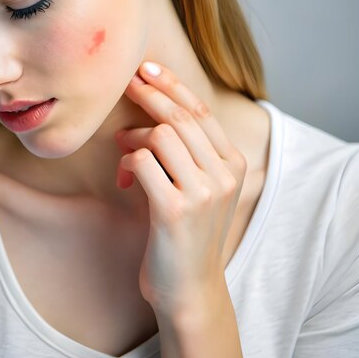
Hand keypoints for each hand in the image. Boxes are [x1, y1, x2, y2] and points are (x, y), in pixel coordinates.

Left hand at [114, 61, 246, 317]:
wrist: (189, 289)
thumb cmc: (185, 233)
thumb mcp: (197, 186)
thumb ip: (186, 151)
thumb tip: (151, 111)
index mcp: (234, 165)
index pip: (201, 111)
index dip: (173, 85)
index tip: (147, 68)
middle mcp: (225, 175)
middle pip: (180, 117)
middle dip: (149, 95)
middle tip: (125, 83)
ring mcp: (203, 193)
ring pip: (161, 135)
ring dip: (134, 138)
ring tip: (124, 152)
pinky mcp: (175, 209)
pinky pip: (142, 163)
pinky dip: (127, 164)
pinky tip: (124, 183)